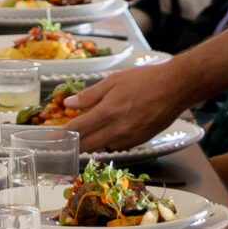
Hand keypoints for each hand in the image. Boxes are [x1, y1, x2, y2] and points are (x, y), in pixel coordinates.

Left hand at [62, 64, 184, 151]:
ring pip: (102, 148)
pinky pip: (117, 148)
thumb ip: (90, 95)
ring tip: (82, 139)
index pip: (78, 128)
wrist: (176, 87)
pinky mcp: (140, 142)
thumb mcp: (113, 81)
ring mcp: (129, 138)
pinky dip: (107, 143)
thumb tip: (69, 104)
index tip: (51, 140)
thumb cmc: (145, 80)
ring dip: (90, 145)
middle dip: (73, 145)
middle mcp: (117, 129)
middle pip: (87, 144)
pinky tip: (105, 136)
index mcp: (108, 112)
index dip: (62, 135)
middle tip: (63, 143)